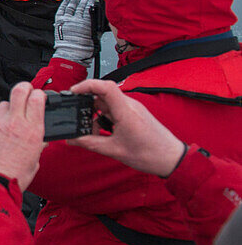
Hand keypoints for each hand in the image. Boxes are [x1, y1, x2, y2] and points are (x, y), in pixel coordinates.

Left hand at [0, 82, 46, 187]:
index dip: (39, 94)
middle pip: (19, 90)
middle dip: (24, 87)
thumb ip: (37, 147)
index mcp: (33, 132)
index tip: (39, 97)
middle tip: (26, 90)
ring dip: (10, 107)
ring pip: (4, 103)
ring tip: (12, 117)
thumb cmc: (13, 177)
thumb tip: (39, 142)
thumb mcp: (34, 162)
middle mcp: (16, 124)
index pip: (37, 99)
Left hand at [52, 0, 97, 67]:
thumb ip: (96, 25)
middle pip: (82, 4)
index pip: (90, 6)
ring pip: (72, 5)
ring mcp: (67, 19)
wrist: (71, 54)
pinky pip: (62, 9)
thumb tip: (98, 18)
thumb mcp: (94, 35)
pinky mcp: (59, 21)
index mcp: (86, 22)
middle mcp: (76, 19)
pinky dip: (65, 2)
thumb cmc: (84, 48)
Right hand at [67, 79, 186, 176]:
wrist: (172, 159)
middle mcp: (130, 106)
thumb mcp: (114, 150)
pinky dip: (104, 119)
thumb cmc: (151, 154)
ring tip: (93, 132)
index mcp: (126, 111)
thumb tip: (72, 139)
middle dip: (87, 106)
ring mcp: (133, 109)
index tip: (73, 92)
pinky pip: (114, 110)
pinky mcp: (134, 114)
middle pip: (102, 95)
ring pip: (107, 104)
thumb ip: (89, 143)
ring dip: (96, 115)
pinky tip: (103, 133)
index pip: (105, 87)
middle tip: (78, 118)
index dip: (86, 85)